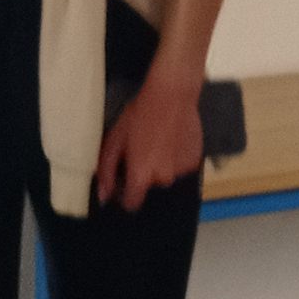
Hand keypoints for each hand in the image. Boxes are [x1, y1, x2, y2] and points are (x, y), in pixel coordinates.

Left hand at [95, 66, 202, 209]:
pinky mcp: (194, 161)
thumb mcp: (115, 139)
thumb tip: (103, 195)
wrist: (172, 95)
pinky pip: (179, 166)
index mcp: (142, 176)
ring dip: (159, 164)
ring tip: (156, 140)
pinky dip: (174, 157)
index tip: (123, 182)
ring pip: (164, 175)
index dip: (124, 195)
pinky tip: (170, 139)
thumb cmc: (140, 114)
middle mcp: (163, 179)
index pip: (131, 203)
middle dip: (142, 172)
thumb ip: (106, 170)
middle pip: (148, 185)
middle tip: (140, 149)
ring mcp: (181, 171)